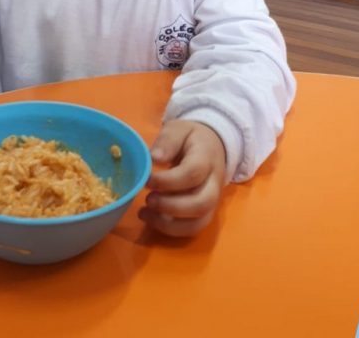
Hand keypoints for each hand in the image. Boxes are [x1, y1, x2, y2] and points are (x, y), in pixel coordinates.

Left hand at [139, 120, 226, 236]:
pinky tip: (151, 218)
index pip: (192, 173)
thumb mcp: (178, 129)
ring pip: (199, 222)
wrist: (212, 145)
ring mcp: (212, 200)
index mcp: (207, 158)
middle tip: (147, 199)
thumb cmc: (190, 138)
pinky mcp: (205, 212)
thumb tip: (154, 158)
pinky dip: (171, 229)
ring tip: (144, 212)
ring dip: (169, 224)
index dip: (167, 180)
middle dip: (170, 207)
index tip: (146, 179)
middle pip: (201, 203)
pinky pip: (193, 228)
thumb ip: (167, 141)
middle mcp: (214, 183)